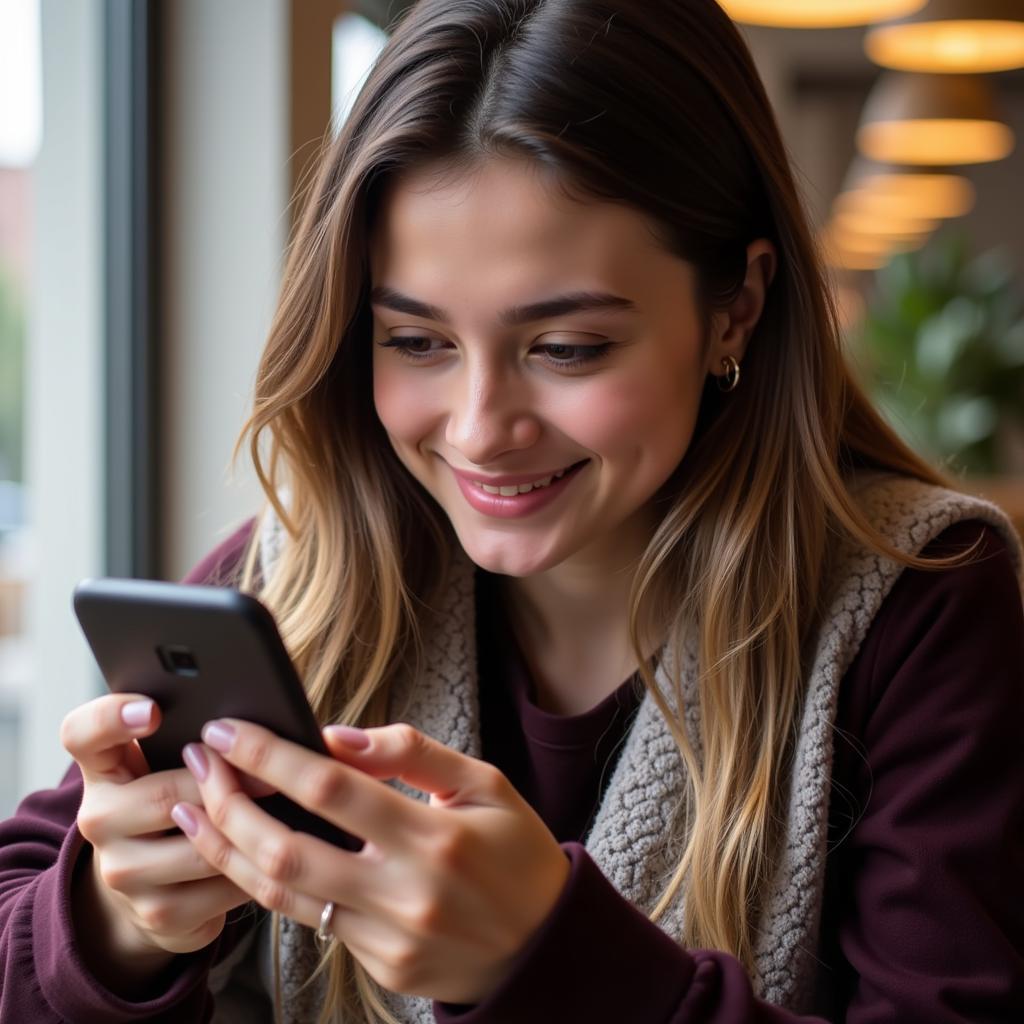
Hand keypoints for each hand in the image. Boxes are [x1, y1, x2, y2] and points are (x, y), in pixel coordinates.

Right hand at [60, 694, 252, 986]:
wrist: (150, 880)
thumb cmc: (173, 797)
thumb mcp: (167, 760)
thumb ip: (190, 732)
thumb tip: (246, 718)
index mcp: (102, 768)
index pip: (83, 734)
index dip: (112, 718)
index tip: (153, 710)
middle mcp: (99, 819)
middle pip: (165, 795)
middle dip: (226, 784)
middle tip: (273, 774)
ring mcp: (121, 872)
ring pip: (199, 848)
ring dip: (246, 833)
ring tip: (281, 814)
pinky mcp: (154, 913)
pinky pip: (217, 891)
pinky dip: (253, 872)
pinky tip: (272, 857)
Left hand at [173, 720, 570, 1003]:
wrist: (546, 948)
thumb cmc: (517, 854)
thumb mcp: (485, 784)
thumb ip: (412, 753)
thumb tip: (338, 736)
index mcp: (436, 837)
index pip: (331, 788)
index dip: (271, 756)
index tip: (230, 731)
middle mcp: (406, 893)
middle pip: (287, 849)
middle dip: (229, 805)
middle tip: (199, 767)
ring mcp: (388, 940)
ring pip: (283, 896)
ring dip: (230, 851)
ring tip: (197, 812)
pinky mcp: (379, 968)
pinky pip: (311, 922)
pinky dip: (273, 885)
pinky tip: (251, 854)